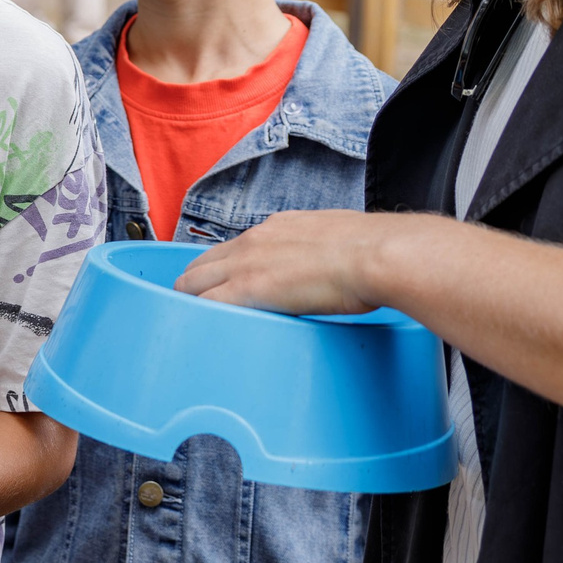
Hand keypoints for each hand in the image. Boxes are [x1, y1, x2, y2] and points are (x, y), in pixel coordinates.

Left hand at [175, 209, 435, 314]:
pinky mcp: (247, 288)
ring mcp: (246, 264)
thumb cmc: (372, 249)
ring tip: (186, 325)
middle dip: (193, 286)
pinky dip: (196, 317)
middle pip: (201, 264)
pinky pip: (205, 304)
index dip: (218, 269)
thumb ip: (322, 251)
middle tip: (194, 308)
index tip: (219, 285)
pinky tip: (194, 333)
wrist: (376, 253)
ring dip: (189, 302)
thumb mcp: (338, 239)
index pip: (231, 249)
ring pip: (193, 283)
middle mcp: (254, 241)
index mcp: (276, 228)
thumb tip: (332, 264)